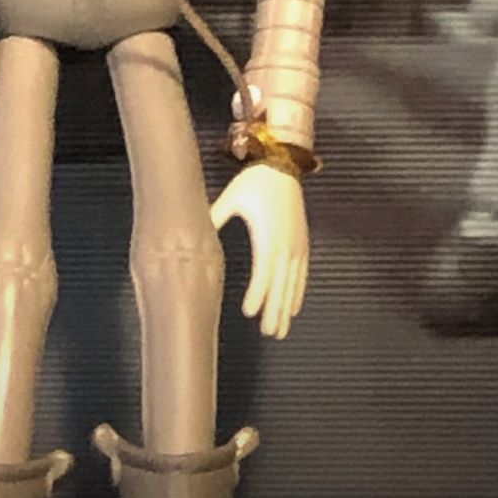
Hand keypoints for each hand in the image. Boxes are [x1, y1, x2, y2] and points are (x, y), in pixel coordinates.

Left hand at [209, 161, 308, 339]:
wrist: (284, 164)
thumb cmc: (255, 181)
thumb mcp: (232, 197)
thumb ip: (215, 216)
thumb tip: (194, 229)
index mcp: (267, 236)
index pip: (263, 272)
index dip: (258, 293)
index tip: (250, 313)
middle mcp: (285, 244)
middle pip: (281, 284)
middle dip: (275, 310)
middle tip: (270, 333)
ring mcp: (297, 245)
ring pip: (293, 283)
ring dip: (287, 307)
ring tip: (281, 330)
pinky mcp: (302, 242)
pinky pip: (302, 274)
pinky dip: (298, 292)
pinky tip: (294, 308)